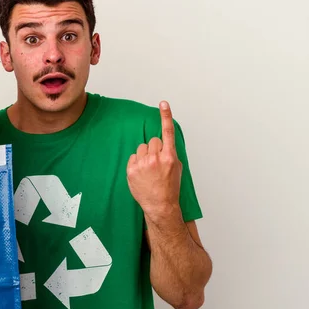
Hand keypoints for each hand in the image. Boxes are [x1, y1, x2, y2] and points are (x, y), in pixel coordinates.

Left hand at [127, 101, 182, 216]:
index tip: (163, 103)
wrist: (160, 205)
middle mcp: (155, 158)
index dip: (166, 116)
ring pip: (142, 148)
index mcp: (169, 157)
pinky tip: (142, 173)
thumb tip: (164, 143)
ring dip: (145, 155)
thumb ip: (170, 153)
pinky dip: (137, 163)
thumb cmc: (170, 188)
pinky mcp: (131, 170)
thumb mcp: (177, 168)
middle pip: (153, 141)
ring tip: (149, 170)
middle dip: (155, 149)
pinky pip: (133, 157)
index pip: (167, 132)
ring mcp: (142, 164)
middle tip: (157, 163)